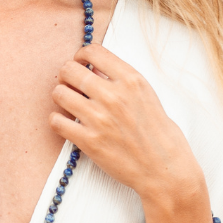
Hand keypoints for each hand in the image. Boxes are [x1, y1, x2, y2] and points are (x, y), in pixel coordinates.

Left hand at [50, 44, 204, 208]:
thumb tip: (92, 70)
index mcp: (132, 80)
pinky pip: (56, 121)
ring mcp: (99, 118)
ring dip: (61, 97)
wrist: (166, 171)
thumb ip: (121, 81)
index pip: (93, 51)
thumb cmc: (160, 134)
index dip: (81, 56)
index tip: (81, 65)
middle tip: (73, 86)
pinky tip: (67, 123)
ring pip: (59, 93)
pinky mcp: (89, 141)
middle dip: (67, 76)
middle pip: (69, 69)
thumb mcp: (147, 97)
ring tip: (70, 105)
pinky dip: (57, 120)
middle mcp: (113, 96)